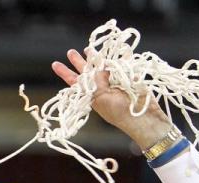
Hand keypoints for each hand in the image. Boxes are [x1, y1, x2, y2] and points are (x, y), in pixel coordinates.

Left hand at [51, 49, 173, 149]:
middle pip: (88, 72)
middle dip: (79, 61)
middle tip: (71, 51)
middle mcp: (101, 88)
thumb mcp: (102, 98)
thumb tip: (98, 66)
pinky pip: (123, 64)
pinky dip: (123, 56)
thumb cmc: (119, 112)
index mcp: (92, 96)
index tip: (55, 64)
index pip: (76, 82)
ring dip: (98, 56)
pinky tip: (121, 49)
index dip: (66, 73)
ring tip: (89, 48)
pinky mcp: (129, 77)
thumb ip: (96, 81)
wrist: (143, 117)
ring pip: (104, 65)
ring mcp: (115, 82)